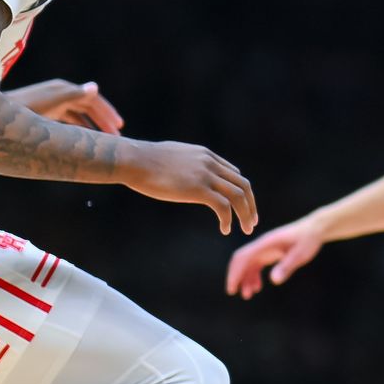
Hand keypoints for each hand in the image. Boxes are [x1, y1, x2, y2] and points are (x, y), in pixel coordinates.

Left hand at [6, 80, 123, 132]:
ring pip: (80, 115)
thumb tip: (95, 87)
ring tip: (107, 140)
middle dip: (104, 120)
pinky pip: (70, 120)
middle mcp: (59, 94)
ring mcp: (52, 103)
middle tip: (118, 136)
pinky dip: (81, 128)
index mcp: (63, 89)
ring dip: (94, 126)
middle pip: (89, 106)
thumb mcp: (51, 104)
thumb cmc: (23, 110)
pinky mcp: (45, 112)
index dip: (107, 112)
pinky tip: (86, 140)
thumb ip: (74, 96)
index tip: (119, 127)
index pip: (93, 99)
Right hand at [118, 140, 256, 234]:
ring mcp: (205, 175)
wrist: (132, 160)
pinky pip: (223, 206)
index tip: (241, 205)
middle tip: (252, 221)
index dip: (241, 191)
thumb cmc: (143, 160)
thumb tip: (180, 172)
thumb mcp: (172, 157)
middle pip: (243, 185)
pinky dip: (228, 219)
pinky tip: (224, 229)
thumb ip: (184, 164)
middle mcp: (210, 163)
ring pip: (238, 196)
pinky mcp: (197, 189)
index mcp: (205, 155)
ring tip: (246, 229)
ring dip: (245, 214)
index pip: (234, 173)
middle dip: (250, 204)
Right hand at [225, 217, 326, 298]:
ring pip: (248, 264)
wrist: (315, 229)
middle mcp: (262, 245)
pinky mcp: (269, 253)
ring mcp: (264, 249)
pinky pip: (256, 265)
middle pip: (241, 260)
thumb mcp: (300, 254)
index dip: (235, 273)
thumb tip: (274, 281)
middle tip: (233, 293)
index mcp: (266, 243)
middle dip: (236, 276)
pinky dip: (253, 276)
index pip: (243, 257)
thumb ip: (287, 266)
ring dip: (245, 278)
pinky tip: (257, 288)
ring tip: (248, 295)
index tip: (232, 288)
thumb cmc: (308, 240)